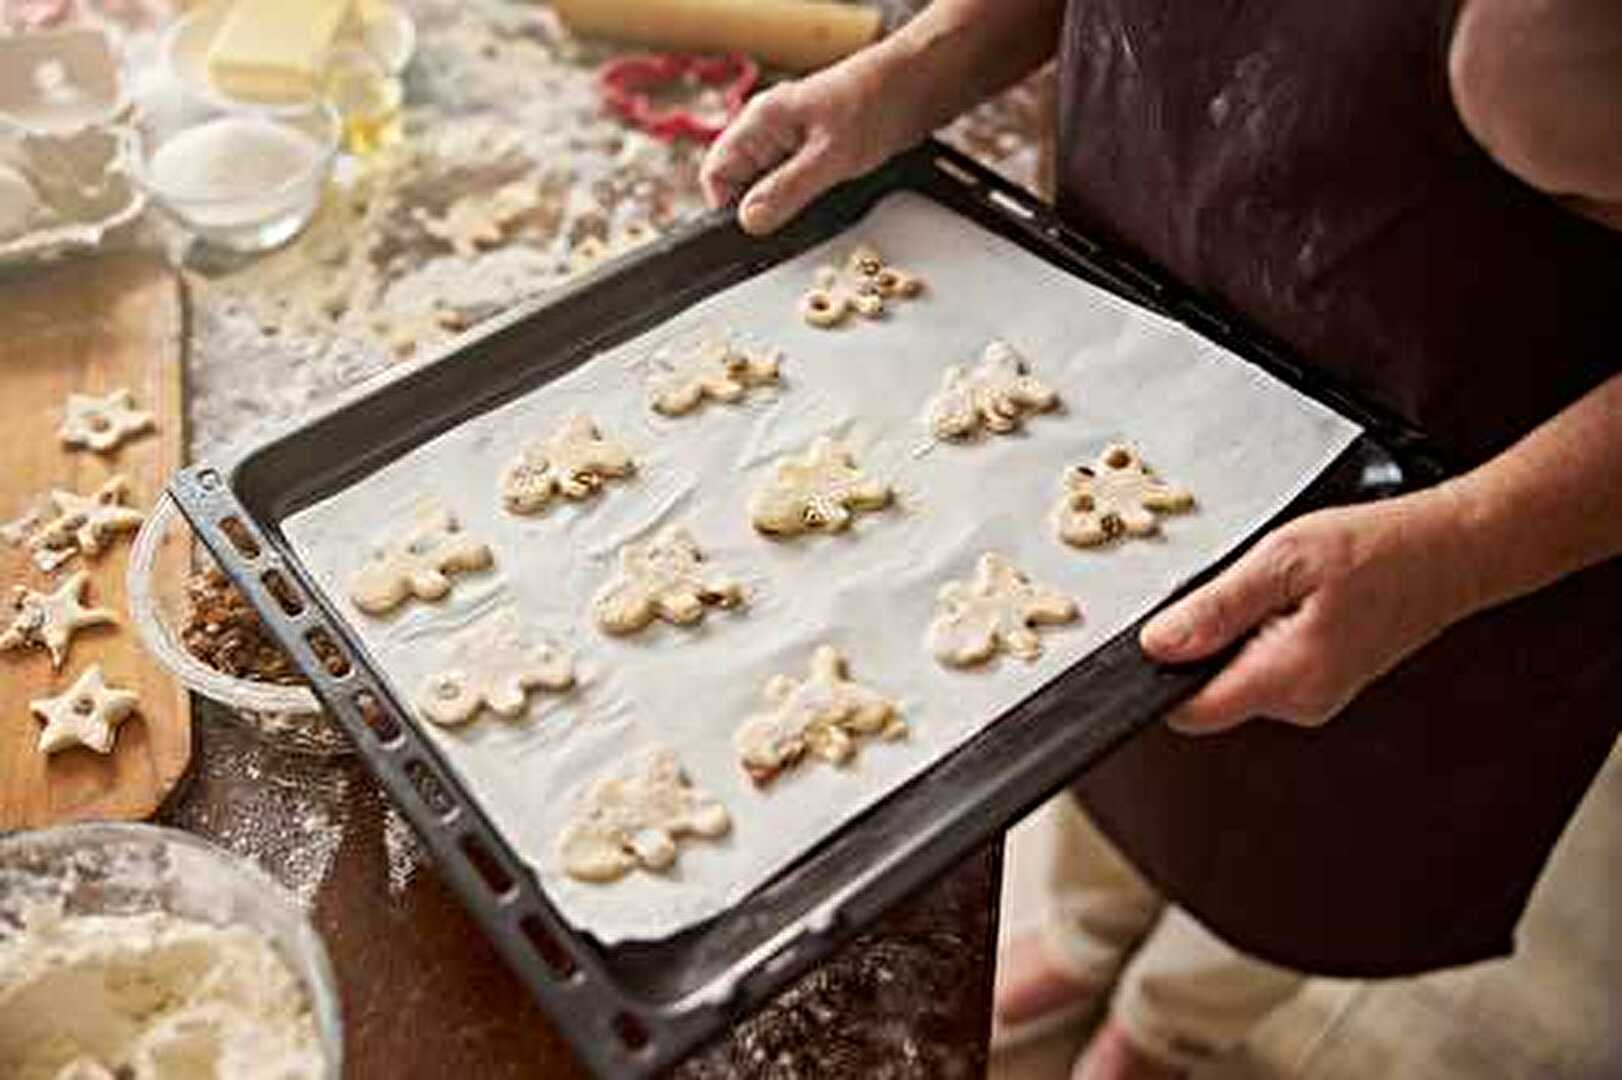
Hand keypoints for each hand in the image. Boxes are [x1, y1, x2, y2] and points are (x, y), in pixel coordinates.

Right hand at [700, 56, 922, 234]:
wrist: (920, 85)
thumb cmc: (876, 101)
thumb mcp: (829, 156)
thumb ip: (786, 190)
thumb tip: (750, 220)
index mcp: (760, 122)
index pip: (716, 174)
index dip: (726, 207)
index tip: (753, 231)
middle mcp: (770, 131)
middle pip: (741, 185)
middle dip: (761, 210)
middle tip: (790, 225)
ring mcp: (792, 143)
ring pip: (770, 188)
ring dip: (788, 207)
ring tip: (815, 209)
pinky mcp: (816, 153)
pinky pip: (797, 185)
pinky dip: (808, 201)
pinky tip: (828, 202)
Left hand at [1139, 494, 1481, 734]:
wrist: (1450, 553)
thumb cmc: (1380, 549)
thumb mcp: (1283, 560)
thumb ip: (1216, 607)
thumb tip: (1159, 644)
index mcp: (1289, 677)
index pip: (1191, 712)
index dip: (1159, 676)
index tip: (1159, 635)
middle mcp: (1301, 702)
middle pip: (1208, 693)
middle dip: (1201, 645)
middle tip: (1239, 590)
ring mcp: (1313, 698)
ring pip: (1234, 679)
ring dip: (1233, 637)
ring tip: (1275, 590)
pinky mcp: (1320, 685)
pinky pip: (1263, 670)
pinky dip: (1259, 636)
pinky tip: (1289, 601)